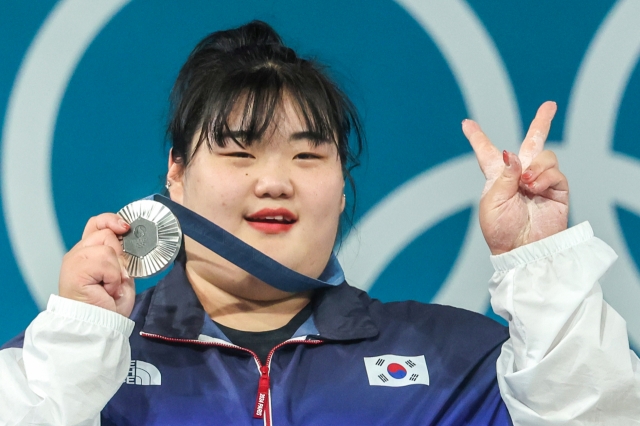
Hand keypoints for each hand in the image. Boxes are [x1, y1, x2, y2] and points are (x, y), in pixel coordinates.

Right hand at [58, 214, 135, 316]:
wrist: (98, 325)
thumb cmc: (108, 306)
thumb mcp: (120, 275)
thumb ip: (120, 257)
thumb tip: (127, 241)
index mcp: (87, 253)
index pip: (97, 224)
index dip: (112, 221)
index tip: (125, 228)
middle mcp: (78, 254)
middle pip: (106, 234)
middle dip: (118, 256)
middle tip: (113, 278)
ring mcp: (74, 260)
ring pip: (107, 249)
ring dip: (116, 271)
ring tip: (108, 287)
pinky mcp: (75, 269)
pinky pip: (106, 263)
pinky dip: (113, 278)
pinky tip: (106, 290)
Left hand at [462, 101, 568, 254]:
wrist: (522, 250)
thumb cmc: (500, 230)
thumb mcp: (492, 201)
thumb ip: (503, 176)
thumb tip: (513, 154)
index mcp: (496, 178)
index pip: (487, 152)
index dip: (477, 137)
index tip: (466, 123)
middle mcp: (519, 176)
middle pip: (531, 143)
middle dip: (541, 123)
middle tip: (549, 106)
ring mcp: (539, 181)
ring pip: (544, 155)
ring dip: (536, 166)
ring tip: (527, 184)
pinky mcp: (557, 190)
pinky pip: (555, 171)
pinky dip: (544, 177)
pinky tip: (535, 188)